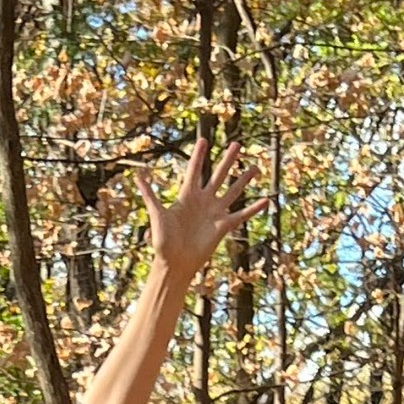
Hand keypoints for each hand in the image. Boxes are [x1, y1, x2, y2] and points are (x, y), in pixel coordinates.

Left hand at [136, 136, 267, 283]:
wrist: (174, 263)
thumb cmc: (163, 241)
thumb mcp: (157, 215)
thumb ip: (150, 195)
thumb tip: (137, 176)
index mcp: (187, 196)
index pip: (195, 170)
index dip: (199, 156)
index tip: (204, 140)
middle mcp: (203, 201)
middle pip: (218, 175)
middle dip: (227, 160)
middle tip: (237, 145)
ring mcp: (214, 212)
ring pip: (233, 191)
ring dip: (244, 180)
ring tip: (255, 167)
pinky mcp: (223, 226)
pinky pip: (241, 215)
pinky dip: (253, 208)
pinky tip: (266, 200)